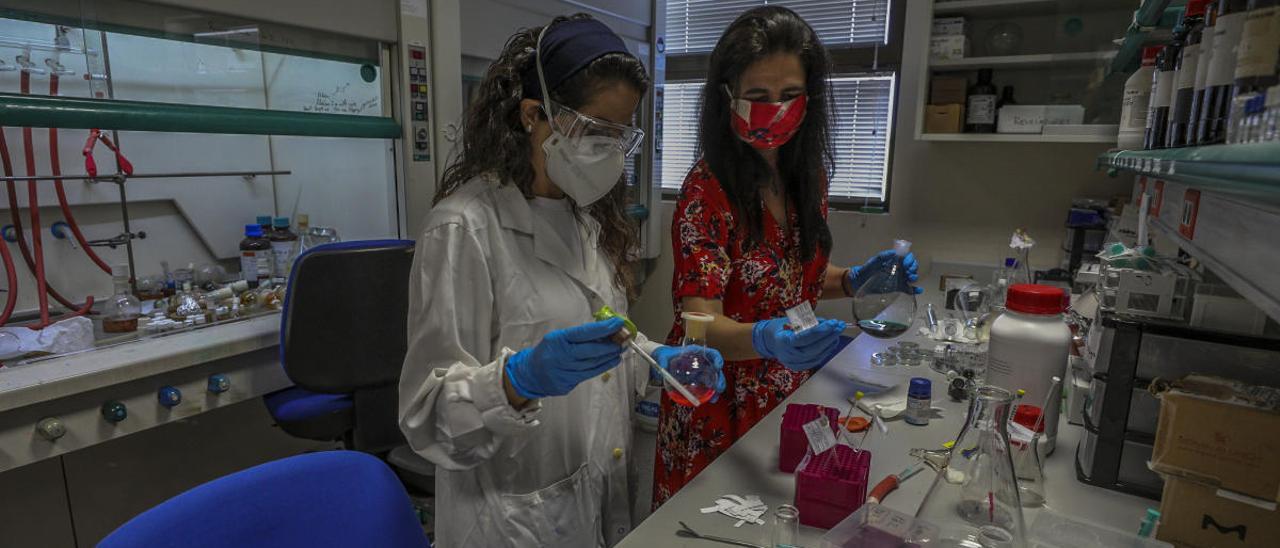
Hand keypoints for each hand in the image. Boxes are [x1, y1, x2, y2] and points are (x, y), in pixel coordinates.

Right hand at [505, 318, 625, 398]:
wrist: (530, 373)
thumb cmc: (548, 351)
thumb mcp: (559, 337)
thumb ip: (579, 335)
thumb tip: (604, 331)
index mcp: (558, 340)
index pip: (585, 333)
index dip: (603, 328)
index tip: (618, 323)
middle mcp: (561, 356)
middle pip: (591, 351)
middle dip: (610, 345)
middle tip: (623, 340)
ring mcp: (564, 372)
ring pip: (593, 364)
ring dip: (609, 357)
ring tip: (620, 350)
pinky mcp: (568, 384)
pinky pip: (589, 374)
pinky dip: (603, 367)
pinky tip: (611, 361)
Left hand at [652, 345, 726, 401]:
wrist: (664, 362)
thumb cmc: (666, 356)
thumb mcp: (663, 357)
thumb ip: (662, 361)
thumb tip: (662, 366)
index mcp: (696, 353)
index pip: (712, 354)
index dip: (717, 359)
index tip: (718, 366)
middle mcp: (702, 362)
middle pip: (715, 369)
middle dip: (719, 379)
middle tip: (717, 388)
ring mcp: (701, 372)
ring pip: (714, 379)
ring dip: (716, 389)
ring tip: (714, 398)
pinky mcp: (698, 381)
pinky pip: (707, 387)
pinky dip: (710, 394)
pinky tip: (710, 400)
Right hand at [752, 317, 845, 370]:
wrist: (769, 342)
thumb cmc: (780, 329)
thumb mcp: (791, 320)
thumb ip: (808, 322)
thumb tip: (826, 322)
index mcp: (783, 341)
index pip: (805, 337)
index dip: (821, 331)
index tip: (833, 323)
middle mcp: (788, 355)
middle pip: (813, 348)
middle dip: (829, 337)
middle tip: (840, 326)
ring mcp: (793, 363)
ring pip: (816, 356)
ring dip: (830, 344)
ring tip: (837, 332)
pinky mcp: (799, 367)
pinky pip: (815, 360)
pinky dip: (826, 351)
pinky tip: (832, 342)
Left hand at [848, 250, 921, 293]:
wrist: (860, 282)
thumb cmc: (867, 269)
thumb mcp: (875, 260)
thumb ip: (884, 256)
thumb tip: (895, 252)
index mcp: (895, 261)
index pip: (907, 259)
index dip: (910, 260)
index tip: (906, 264)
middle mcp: (899, 269)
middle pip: (912, 267)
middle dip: (913, 268)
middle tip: (908, 272)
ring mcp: (899, 279)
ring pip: (911, 277)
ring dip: (914, 277)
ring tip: (910, 279)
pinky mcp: (897, 288)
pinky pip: (908, 289)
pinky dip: (914, 290)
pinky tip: (918, 290)